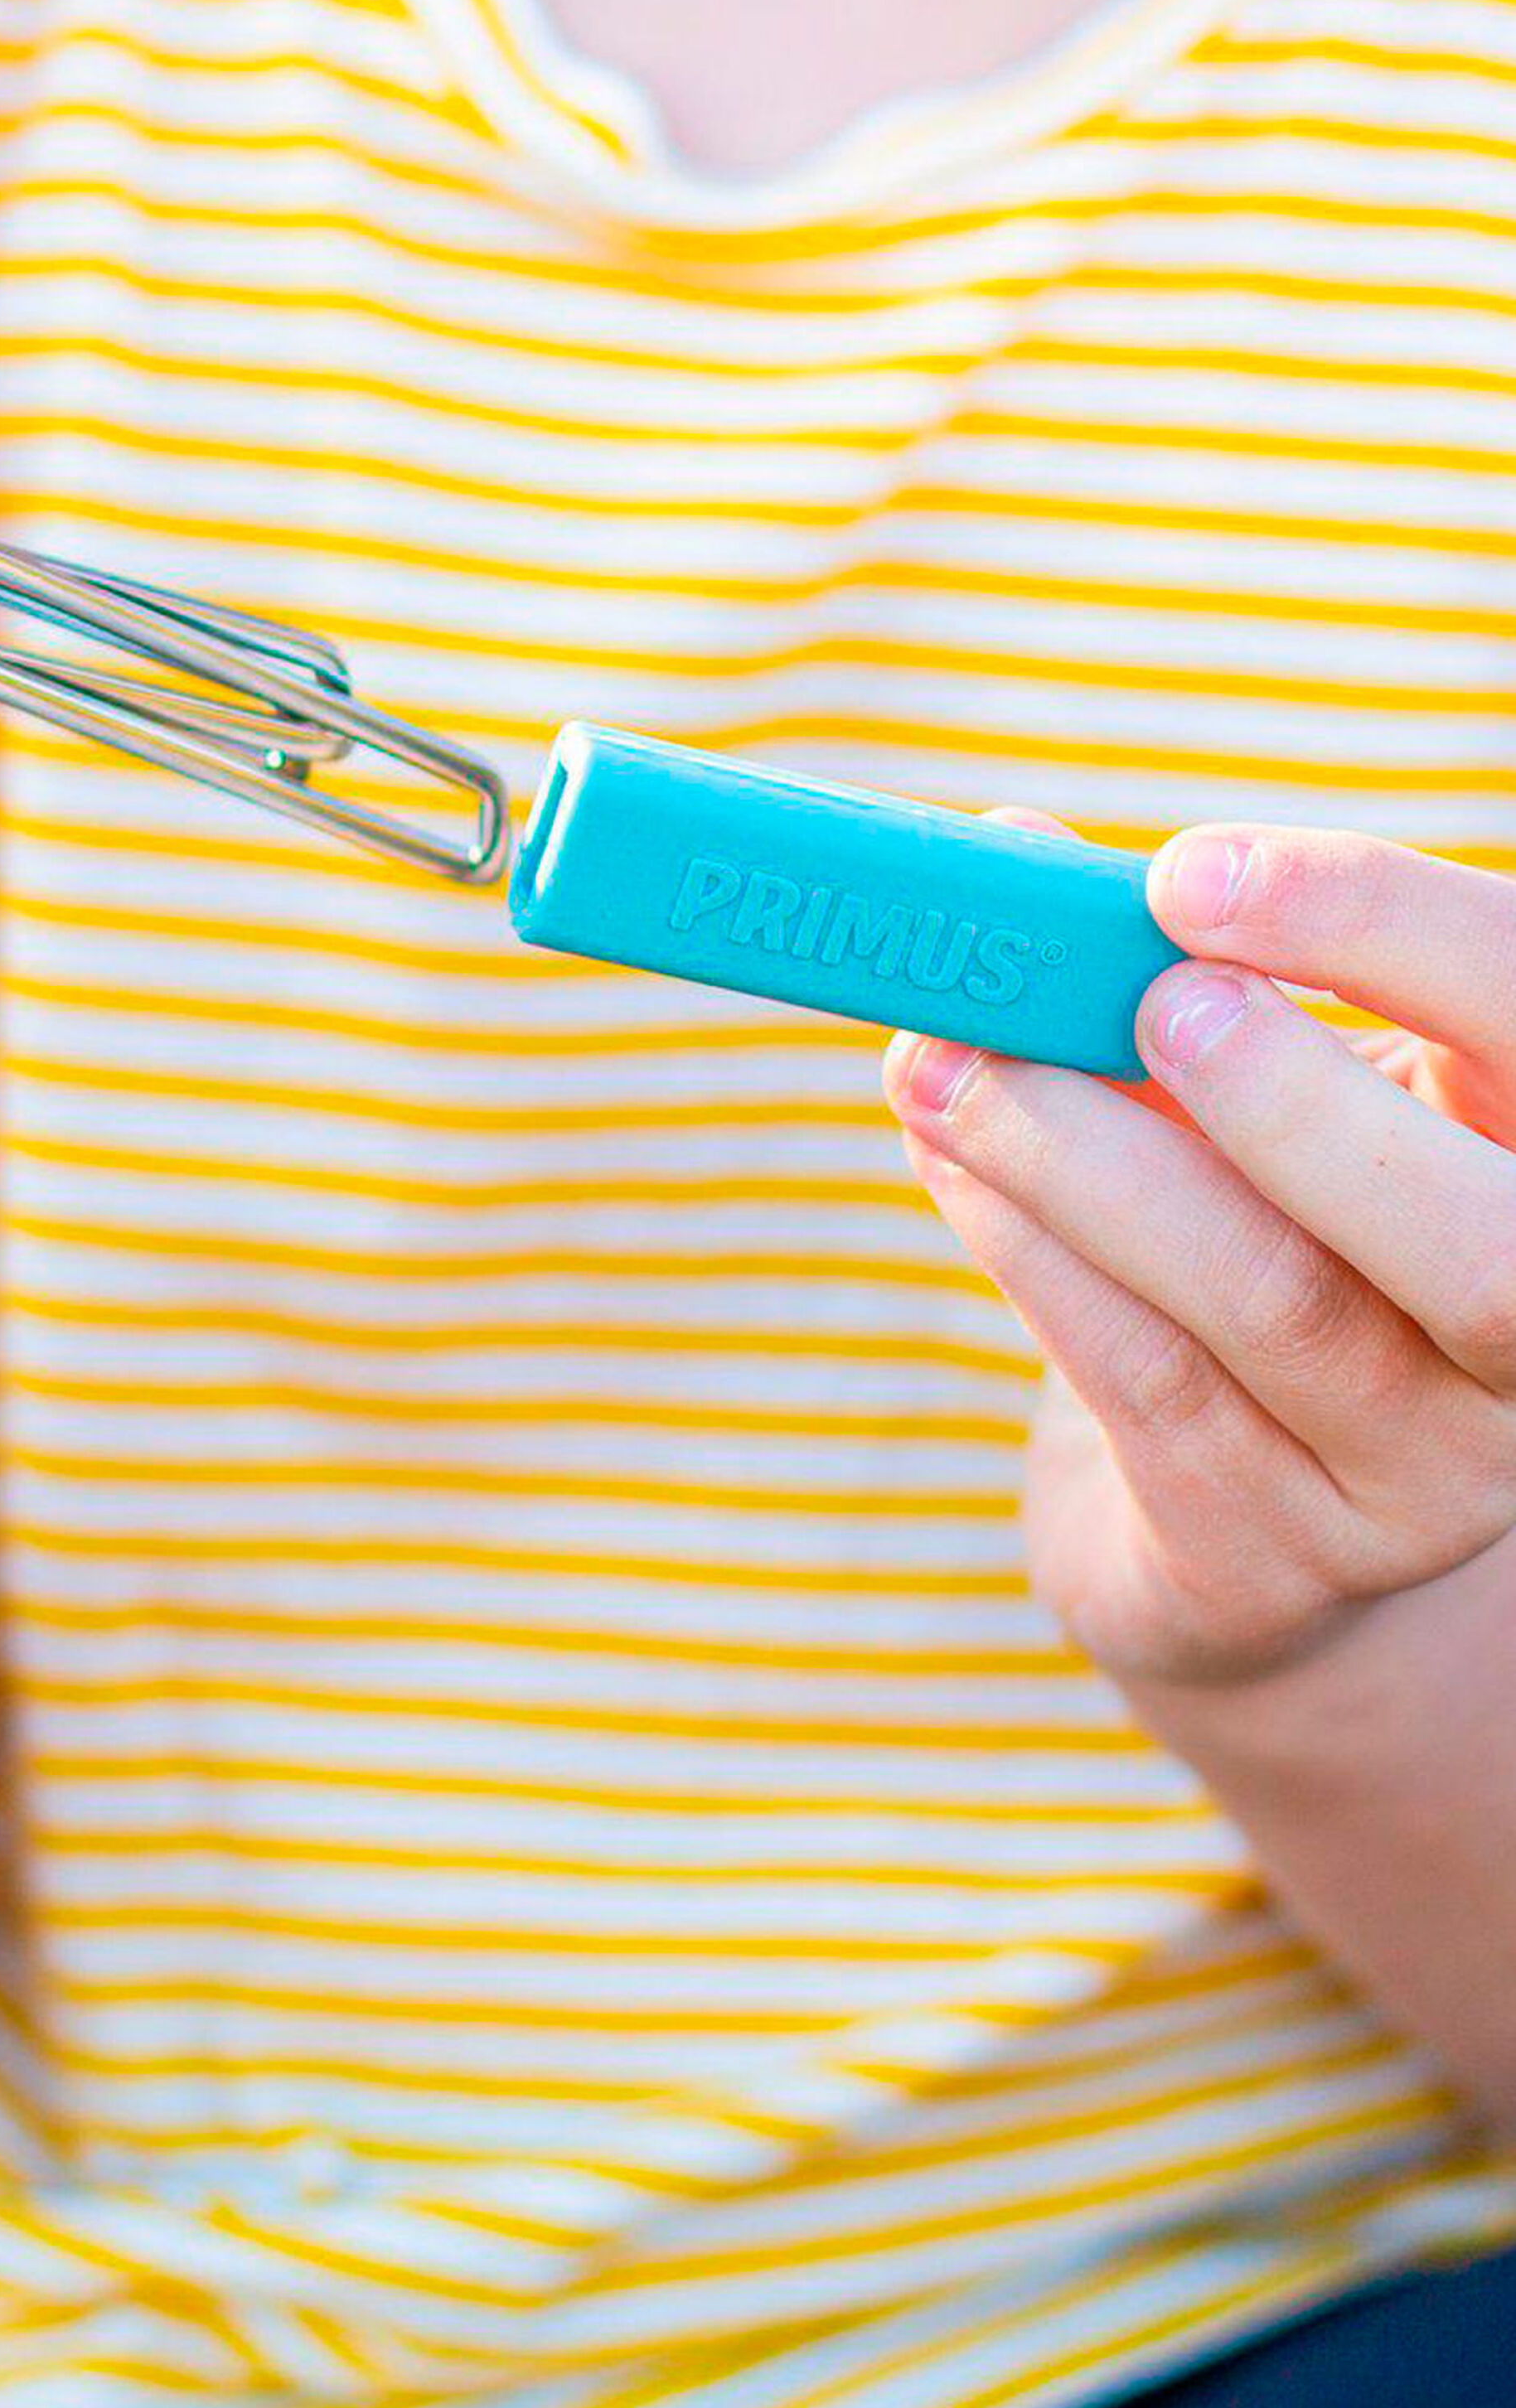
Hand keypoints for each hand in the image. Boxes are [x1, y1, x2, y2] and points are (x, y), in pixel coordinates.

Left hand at [884, 818, 1515, 1692]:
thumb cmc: (1269, 1222)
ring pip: (1274, 1305)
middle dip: (1289, 1102)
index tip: (1191, 873)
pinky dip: (1028, 1245)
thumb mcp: (1265, 1089)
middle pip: (1479, 1249)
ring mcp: (1425, 1475)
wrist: (1252, 1502)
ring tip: (945, 1062)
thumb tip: (1000, 851)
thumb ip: (1165, 973)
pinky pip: (1146, 1381)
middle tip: (1144, 1004)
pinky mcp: (1275, 1556)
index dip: (1387, 933)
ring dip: (1079, 1158)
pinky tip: (948, 1156)